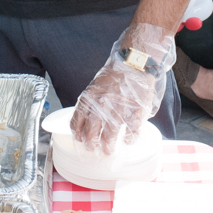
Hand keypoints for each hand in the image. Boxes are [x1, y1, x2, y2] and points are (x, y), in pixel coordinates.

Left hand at [71, 23, 175, 153]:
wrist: (134, 61)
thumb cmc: (115, 73)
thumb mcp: (95, 85)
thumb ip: (90, 102)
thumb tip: (85, 120)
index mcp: (89, 97)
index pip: (77, 122)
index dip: (78, 135)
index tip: (81, 140)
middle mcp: (102, 104)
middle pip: (91, 132)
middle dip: (91, 145)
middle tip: (95, 150)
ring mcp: (119, 108)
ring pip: (110, 134)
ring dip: (108, 146)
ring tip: (108, 151)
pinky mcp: (136, 109)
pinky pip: (132, 130)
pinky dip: (130, 138)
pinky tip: (128, 140)